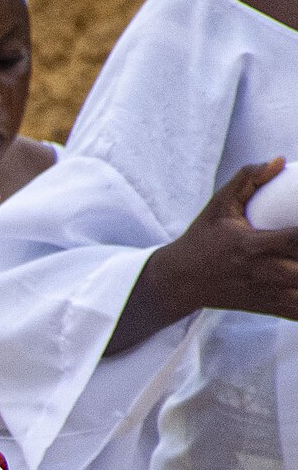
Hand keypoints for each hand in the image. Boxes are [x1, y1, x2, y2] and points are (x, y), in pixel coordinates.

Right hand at [109, 160, 297, 353]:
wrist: (182, 281)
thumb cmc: (203, 239)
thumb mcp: (219, 205)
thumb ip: (248, 180)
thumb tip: (281, 161)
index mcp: (252, 245)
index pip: (295, 238)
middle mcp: (264, 272)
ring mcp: (270, 294)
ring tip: (297, 258)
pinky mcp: (273, 308)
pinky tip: (297, 283)